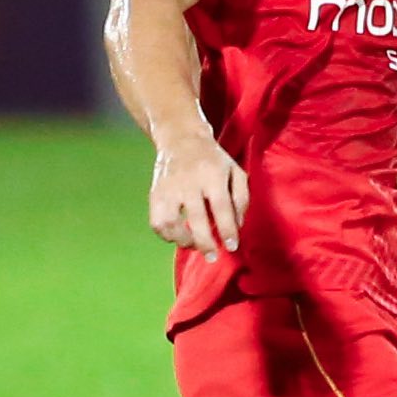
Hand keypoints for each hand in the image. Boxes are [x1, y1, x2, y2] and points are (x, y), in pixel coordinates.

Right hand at [148, 136, 248, 257]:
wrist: (182, 139)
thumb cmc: (214, 161)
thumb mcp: (236, 171)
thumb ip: (241, 198)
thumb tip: (238, 226)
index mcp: (213, 175)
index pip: (221, 207)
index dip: (227, 230)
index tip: (231, 247)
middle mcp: (189, 181)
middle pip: (196, 219)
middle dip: (205, 243)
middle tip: (213, 257)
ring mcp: (169, 188)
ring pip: (171, 223)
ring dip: (184, 240)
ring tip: (195, 244)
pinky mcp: (155, 193)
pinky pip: (157, 222)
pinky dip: (167, 235)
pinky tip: (178, 236)